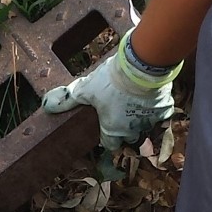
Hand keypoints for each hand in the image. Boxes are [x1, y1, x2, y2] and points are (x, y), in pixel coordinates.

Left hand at [42, 34, 177, 150]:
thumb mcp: (84, 89)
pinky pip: (162, 113)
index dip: (106, 136)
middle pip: (128, 136)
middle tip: (119, 109)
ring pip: (144, 124)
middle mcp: (132, 130)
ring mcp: (149, 121)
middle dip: (124, 126)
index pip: (110, 145)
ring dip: (139, 116)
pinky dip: (157, 107)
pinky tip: (150, 96)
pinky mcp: (164, 109)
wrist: (140, 66)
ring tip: (134, 100)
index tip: (105, 125)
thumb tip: (47, 106)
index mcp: (113, 130)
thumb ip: (67, 100)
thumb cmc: (110, 81)